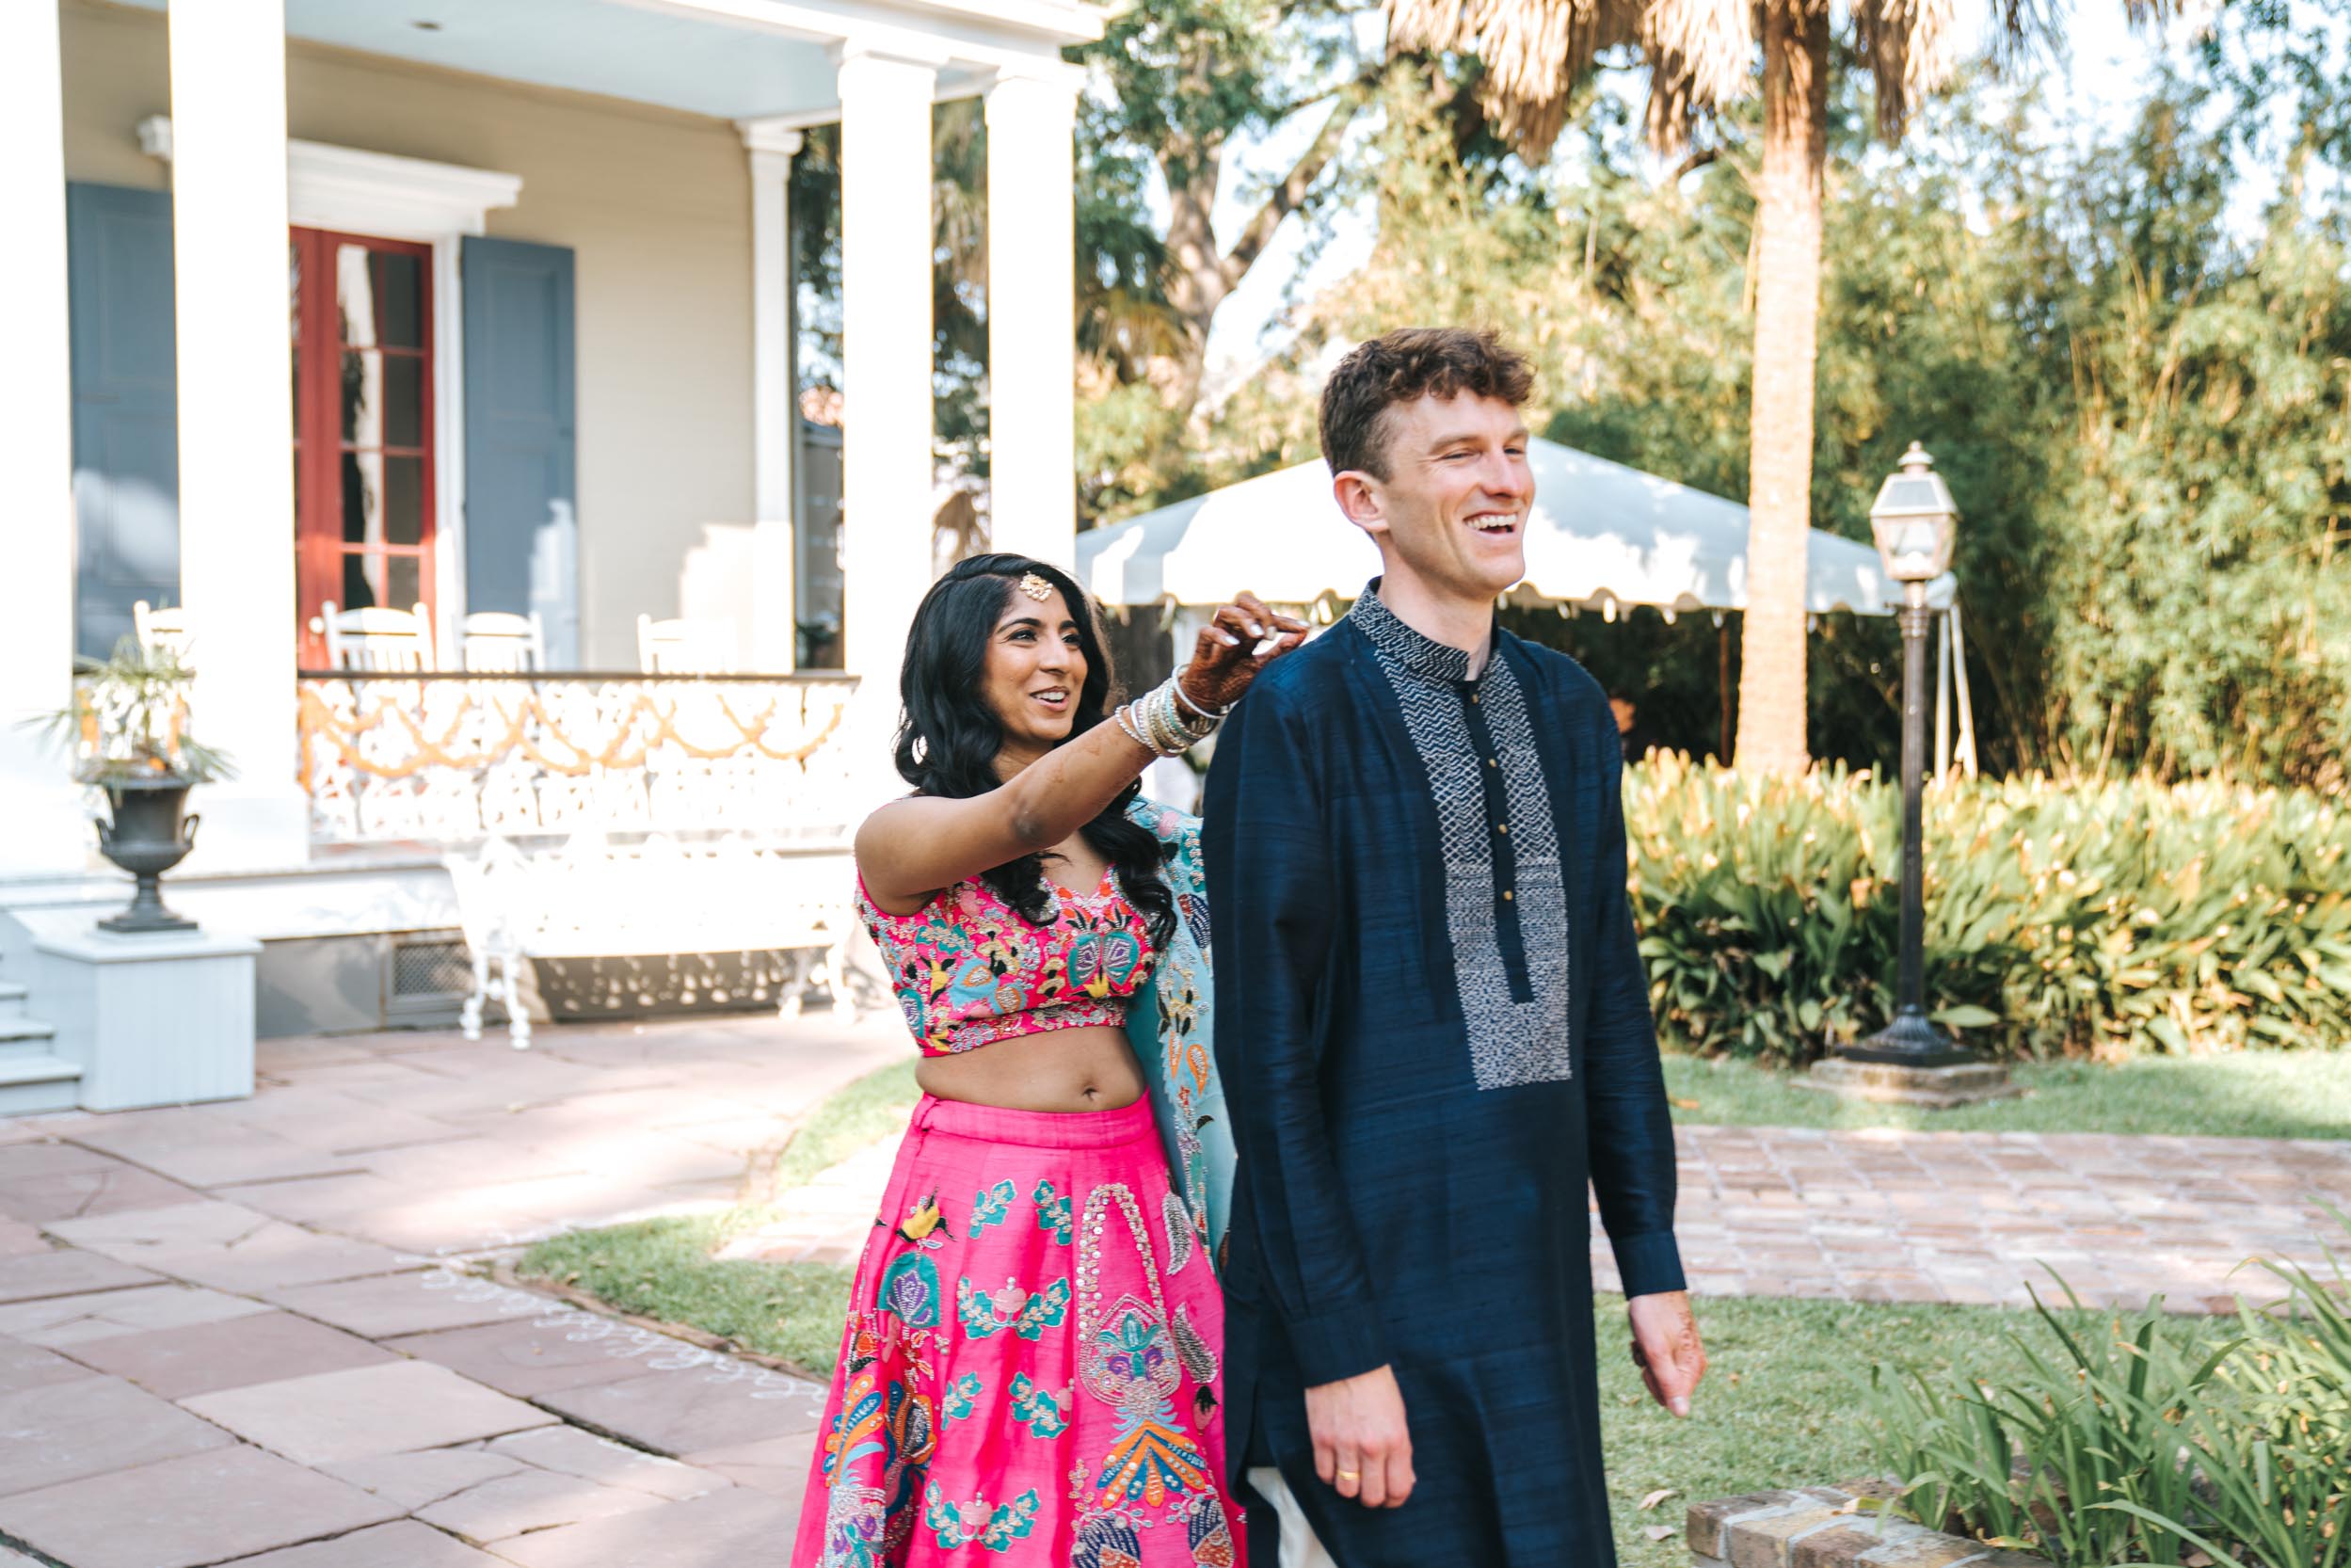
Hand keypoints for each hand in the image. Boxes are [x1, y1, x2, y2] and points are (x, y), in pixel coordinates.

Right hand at [1180, 592, 1308, 712]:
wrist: (1209, 700)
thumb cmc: (1234, 681)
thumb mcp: (1262, 667)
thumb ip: (1281, 650)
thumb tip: (1304, 633)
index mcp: (1248, 631)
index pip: (1268, 618)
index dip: (1286, 621)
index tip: (1304, 628)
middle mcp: (1232, 628)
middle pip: (1244, 600)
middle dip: (1261, 612)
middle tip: (1271, 634)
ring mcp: (1217, 635)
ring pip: (1226, 611)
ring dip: (1245, 620)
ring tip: (1258, 636)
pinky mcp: (1202, 647)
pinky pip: (1207, 632)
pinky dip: (1221, 636)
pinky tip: (1234, 646)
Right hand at [1304, 1364, 1413, 1508]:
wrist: (1345, 1359)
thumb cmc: (1376, 1385)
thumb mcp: (1398, 1416)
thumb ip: (1401, 1450)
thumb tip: (1404, 1480)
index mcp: (1396, 1440)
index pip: (1399, 1489)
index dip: (1395, 1500)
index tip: (1389, 1497)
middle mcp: (1371, 1447)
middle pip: (1371, 1497)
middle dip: (1372, 1498)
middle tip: (1369, 1488)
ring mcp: (1344, 1444)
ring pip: (1346, 1490)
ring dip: (1349, 1487)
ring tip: (1350, 1474)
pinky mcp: (1321, 1439)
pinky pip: (1324, 1474)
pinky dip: (1329, 1474)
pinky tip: (1334, 1461)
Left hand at [1628, 1291, 1706, 1416]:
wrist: (1652, 1282)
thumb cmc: (1653, 1314)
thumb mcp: (1656, 1351)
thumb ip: (1668, 1383)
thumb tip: (1681, 1415)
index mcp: (1694, 1368)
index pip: (1671, 1399)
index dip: (1654, 1383)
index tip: (1650, 1363)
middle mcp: (1694, 1363)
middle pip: (1664, 1386)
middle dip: (1649, 1370)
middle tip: (1646, 1347)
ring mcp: (1685, 1353)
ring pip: (1658, 1371)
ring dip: (1645, 1357)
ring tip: (1644, 1337)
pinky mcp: (1675, 1344)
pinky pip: (1657, 1358)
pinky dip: (1646, 1348)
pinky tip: (1643, 1334)